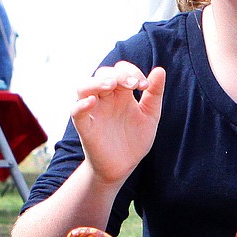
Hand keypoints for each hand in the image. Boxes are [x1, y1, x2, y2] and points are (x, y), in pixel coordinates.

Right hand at [71, 63, 165, 186]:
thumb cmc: (135, 139)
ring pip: (84, 87)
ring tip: (112, 85)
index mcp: (120, 93)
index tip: (145, 85)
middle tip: (134, 84)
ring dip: (97, 82)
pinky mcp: (85, 127)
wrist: (124, 166)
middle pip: (103, 74)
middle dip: (119, 75)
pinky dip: (81, 105)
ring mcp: (93, 111)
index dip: (132, 71)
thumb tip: (160, 70)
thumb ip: (154, 94)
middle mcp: (105, 98)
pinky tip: (93, 102)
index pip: (120, 70)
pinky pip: (76, 111)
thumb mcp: (150, 115)